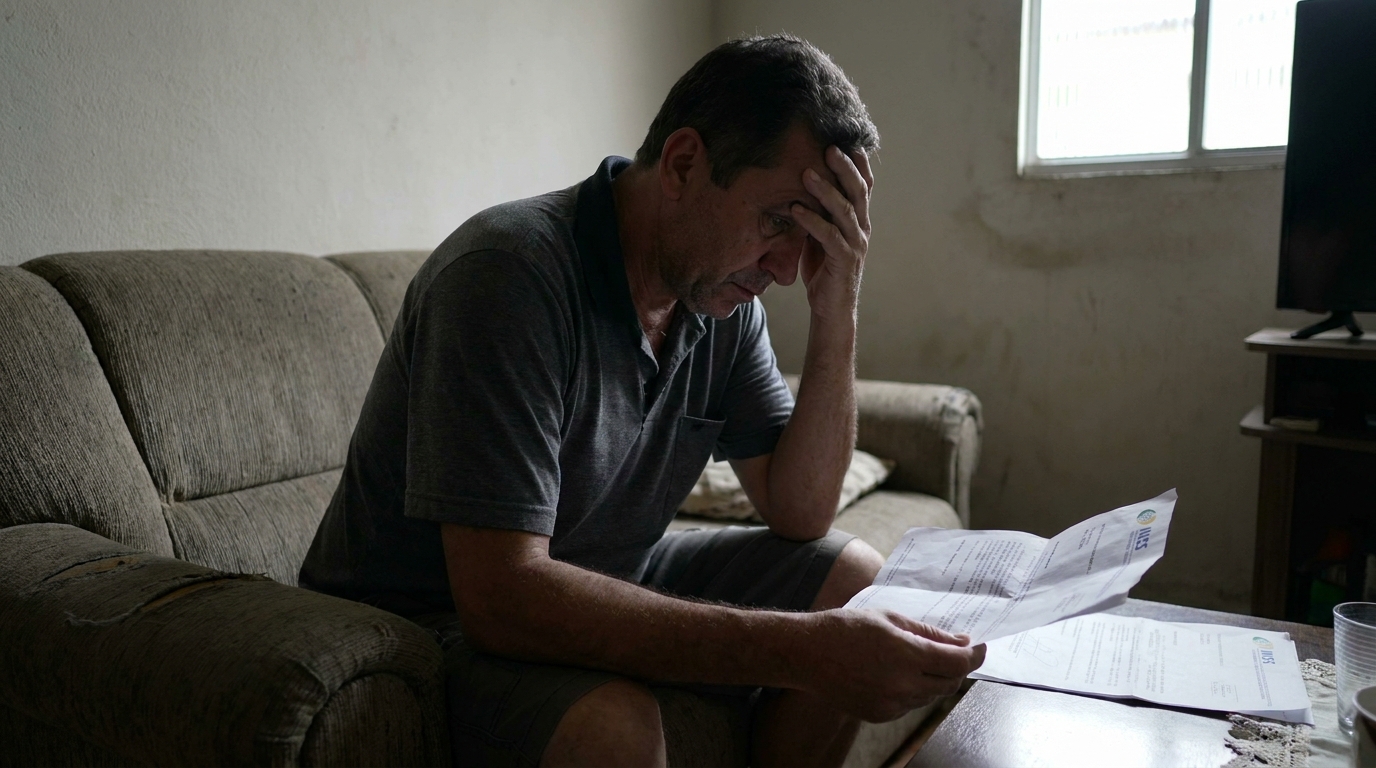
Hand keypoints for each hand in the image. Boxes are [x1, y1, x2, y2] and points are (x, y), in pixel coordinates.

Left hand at [790, 146, 874, 324]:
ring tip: (806, 173)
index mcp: (859, 218)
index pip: (863, 183)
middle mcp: (863, 227)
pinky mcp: (844, 260)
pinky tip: (795, 209)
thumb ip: (818, 211)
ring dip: (825, 190)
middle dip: (844, 166)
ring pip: (845, 210)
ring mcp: (856, 243)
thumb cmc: (823, 269)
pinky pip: (829, 236)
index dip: (857, 160)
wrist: (831, 308)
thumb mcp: (820, 233)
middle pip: (859, 190)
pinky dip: (812, 221)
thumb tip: (799, 183)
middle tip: (828, 146)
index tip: (844, 136)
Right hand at [802, 608, 985, 722]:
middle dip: (957, 667)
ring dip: (935, 679)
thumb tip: (959, 640)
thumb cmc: (844, 629)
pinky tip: (896, 674)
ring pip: (931, 696)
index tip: (979, 646)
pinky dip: (914, 690)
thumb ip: (927, 632)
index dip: (974, 655)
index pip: (957, 662)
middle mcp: (902, 685)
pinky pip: (910, 705)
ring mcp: (891, 704)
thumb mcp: (889, 618)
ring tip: (919, 660)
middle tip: (953, 651)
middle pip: (949, 683)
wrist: (807, 655)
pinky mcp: (880, 715)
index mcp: (906, 655)